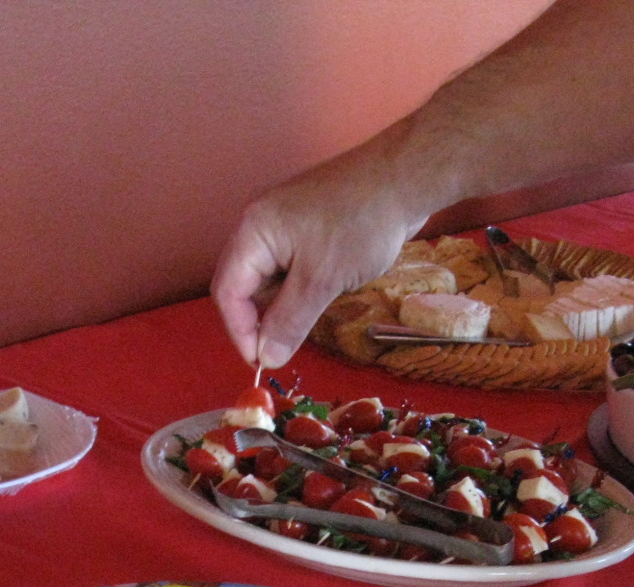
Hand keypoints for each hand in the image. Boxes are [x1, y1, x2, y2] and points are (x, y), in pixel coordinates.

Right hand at [211, 153, 430, 369]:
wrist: (406, 178)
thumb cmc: (363, 221)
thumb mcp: (323, 279)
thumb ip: (291, 320)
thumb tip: (267, 356)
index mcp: (254, 231)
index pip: (228, 291)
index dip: (240, 330)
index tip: (262, 361)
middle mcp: (260, 226)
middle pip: (243, 286)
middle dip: (260, 321)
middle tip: (284, 349)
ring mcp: (284, 227)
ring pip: (269, 281)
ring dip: (283, 307)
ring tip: (309, 320)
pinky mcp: (306, 230)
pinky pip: (290, 270)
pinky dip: (300, 291)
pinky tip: (324, 296)